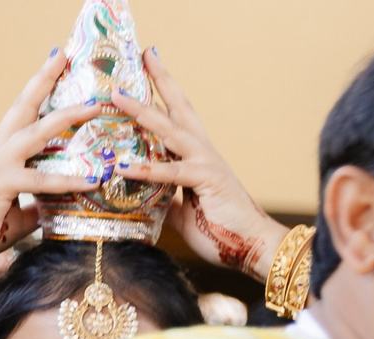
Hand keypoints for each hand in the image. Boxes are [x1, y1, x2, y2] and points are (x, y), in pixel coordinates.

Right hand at [0, 52, 102, 264]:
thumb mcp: (20, 210)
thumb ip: (41, 202)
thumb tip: (65, 206)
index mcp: (5, 149)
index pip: (25, 111)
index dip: (40, 88)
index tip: (57, 65)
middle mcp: (1, 147)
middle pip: (25, 105)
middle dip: (45, 79)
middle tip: (63, 54)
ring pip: (35, 131)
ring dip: (65, 116)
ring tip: (95, 106)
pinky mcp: (1, 182)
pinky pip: (40, 178)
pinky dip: (68, 179)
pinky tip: (93, 179)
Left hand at [103, 48, 285, 275]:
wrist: (256, 248)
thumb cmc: (224, 231)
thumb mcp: (184, 212)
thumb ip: (165, 199)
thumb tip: (142, 198)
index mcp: (198, 158)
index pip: (177, 117)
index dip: (163, 92)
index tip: (148, 66)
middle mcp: (203, 153)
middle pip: (179, 108)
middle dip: (160, 81)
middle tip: (144, 54)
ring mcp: (206, 163)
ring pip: (171, 130)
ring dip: (144, 112)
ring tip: (118, 97)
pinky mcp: (207, 180)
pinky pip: (171, 171)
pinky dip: (146, 169)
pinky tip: (123, 166)